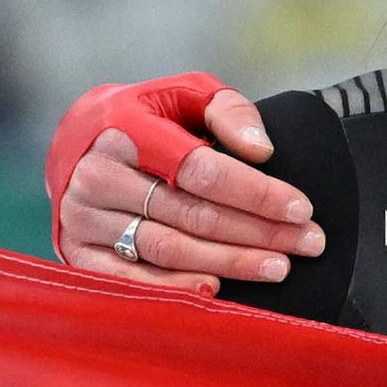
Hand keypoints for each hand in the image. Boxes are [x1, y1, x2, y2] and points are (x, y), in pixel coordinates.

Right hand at [47, 76, 318, 293]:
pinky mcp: (78, 251)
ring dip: (230, 263)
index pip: (201, 170)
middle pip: (193, 215)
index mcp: (127, 130)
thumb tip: (262, 150)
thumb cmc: (148, 119)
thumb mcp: (186, 96)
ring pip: (170, 249)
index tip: (301, 209)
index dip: (255, 192)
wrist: (78, 144)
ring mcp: (85, 217)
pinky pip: (132, 278)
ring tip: (278, 267)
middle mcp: (99, 175)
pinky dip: (175, 286)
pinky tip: (216, 290)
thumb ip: (228, 112)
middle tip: (308, 243)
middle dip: (258, 232)